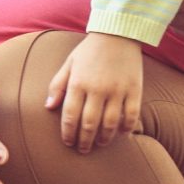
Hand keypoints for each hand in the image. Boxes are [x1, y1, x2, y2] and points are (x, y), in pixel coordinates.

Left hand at [44, 33, 142, 151]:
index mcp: (78, 83)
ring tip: (99, 144)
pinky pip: (131, 115)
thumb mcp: (69, 64)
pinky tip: (121, 134)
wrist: (118, 33)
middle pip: (89, 123)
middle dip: (84, 140)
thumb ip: (58, 85)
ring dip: (104, 138)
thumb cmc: (89, 50)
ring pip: (110, 123)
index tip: (67, 142)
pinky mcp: (135, 89)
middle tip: (82, 150)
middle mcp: (97, 89)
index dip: (68, 133)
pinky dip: (126, 127)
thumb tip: (49, 107)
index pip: (70, 115)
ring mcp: (118, 90)